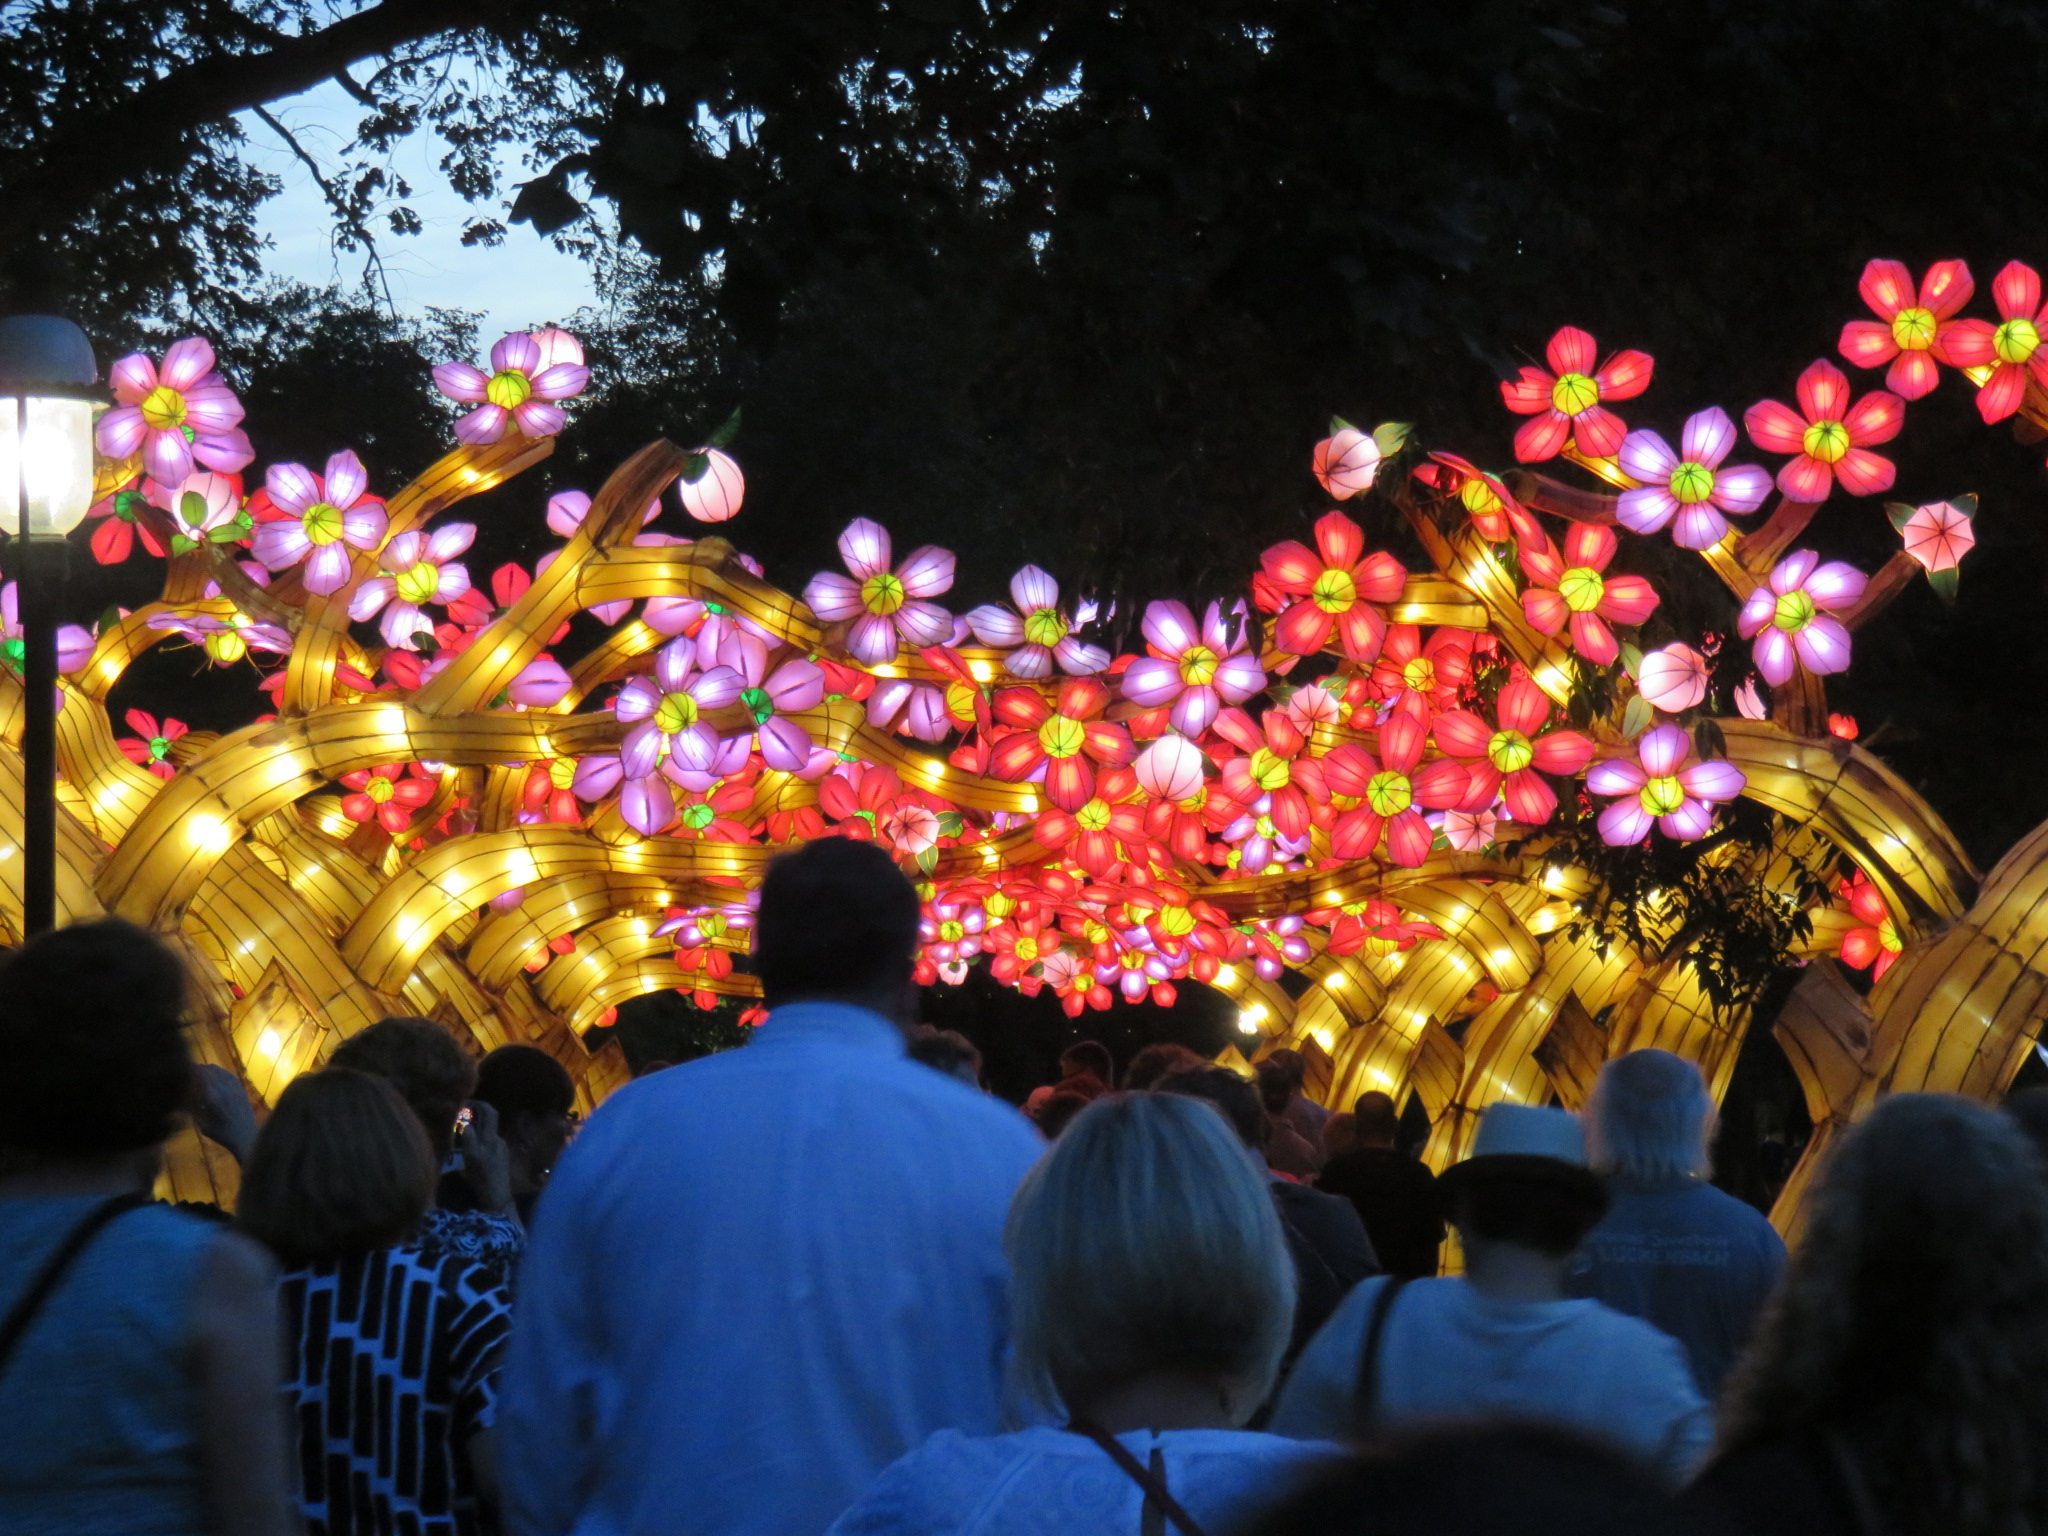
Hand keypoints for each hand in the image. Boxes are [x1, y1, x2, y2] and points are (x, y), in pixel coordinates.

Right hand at [191, 1063, 258, 1165]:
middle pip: (209, 1070)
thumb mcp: (202, 1124)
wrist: (246, 1136)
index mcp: (213, 1097)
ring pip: (220, 1071)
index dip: (191, 1071)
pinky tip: (215, 1076)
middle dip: (198, 1070)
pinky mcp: (241, 1089)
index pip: (201, 1076)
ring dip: (209, 1070)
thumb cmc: (221, 1134)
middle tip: (189, 1073)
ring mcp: (235, 1088)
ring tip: (200, 1073)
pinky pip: (229, 1075)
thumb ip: (194, 1108)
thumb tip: (184, 1095)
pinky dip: (220, 1072)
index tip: (183, 1071)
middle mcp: (225, 1089)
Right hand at [457, 1099, 515, 1216]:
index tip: (467, 1102)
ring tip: (463, 1134)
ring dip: (478, 1130)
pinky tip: (472, 1149)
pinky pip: (490, 1144)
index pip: (490, 1112)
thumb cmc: (483, 1177)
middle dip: (478, 1115)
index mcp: (491, 1138)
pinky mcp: (502, 1158)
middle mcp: (499, 1140)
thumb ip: (469, 1138)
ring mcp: (502, 1149)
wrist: (498, 1198)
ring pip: (488, 1133)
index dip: (479, 1104)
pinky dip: (481, 1141)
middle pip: (490, 1121)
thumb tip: (466, 1123)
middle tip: (463, 1116)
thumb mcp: (471, 1158)